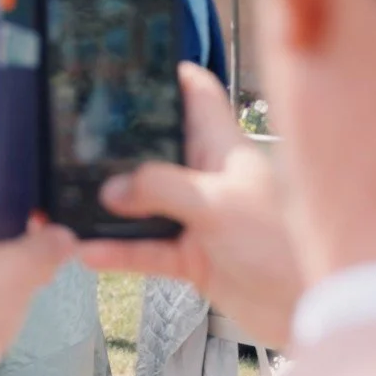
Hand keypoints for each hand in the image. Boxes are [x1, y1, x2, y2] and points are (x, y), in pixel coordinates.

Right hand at [78, 63, 300, 348]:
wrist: (306, 309)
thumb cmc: (280, 245)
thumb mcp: (217, 205)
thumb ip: (161, 190)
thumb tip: (111, 189)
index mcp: (223, 148)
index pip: (197, 94)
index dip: (167, 75)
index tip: (128, 65)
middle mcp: (207, 177)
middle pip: (157, 148)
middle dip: (119, 145)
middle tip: (75, 135)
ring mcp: (198, 217)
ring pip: (144, 204)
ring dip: (111, 207)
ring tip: (70, 201)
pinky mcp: (192, 257)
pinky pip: (146, 249)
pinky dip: (119, 251)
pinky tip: (90, 253)